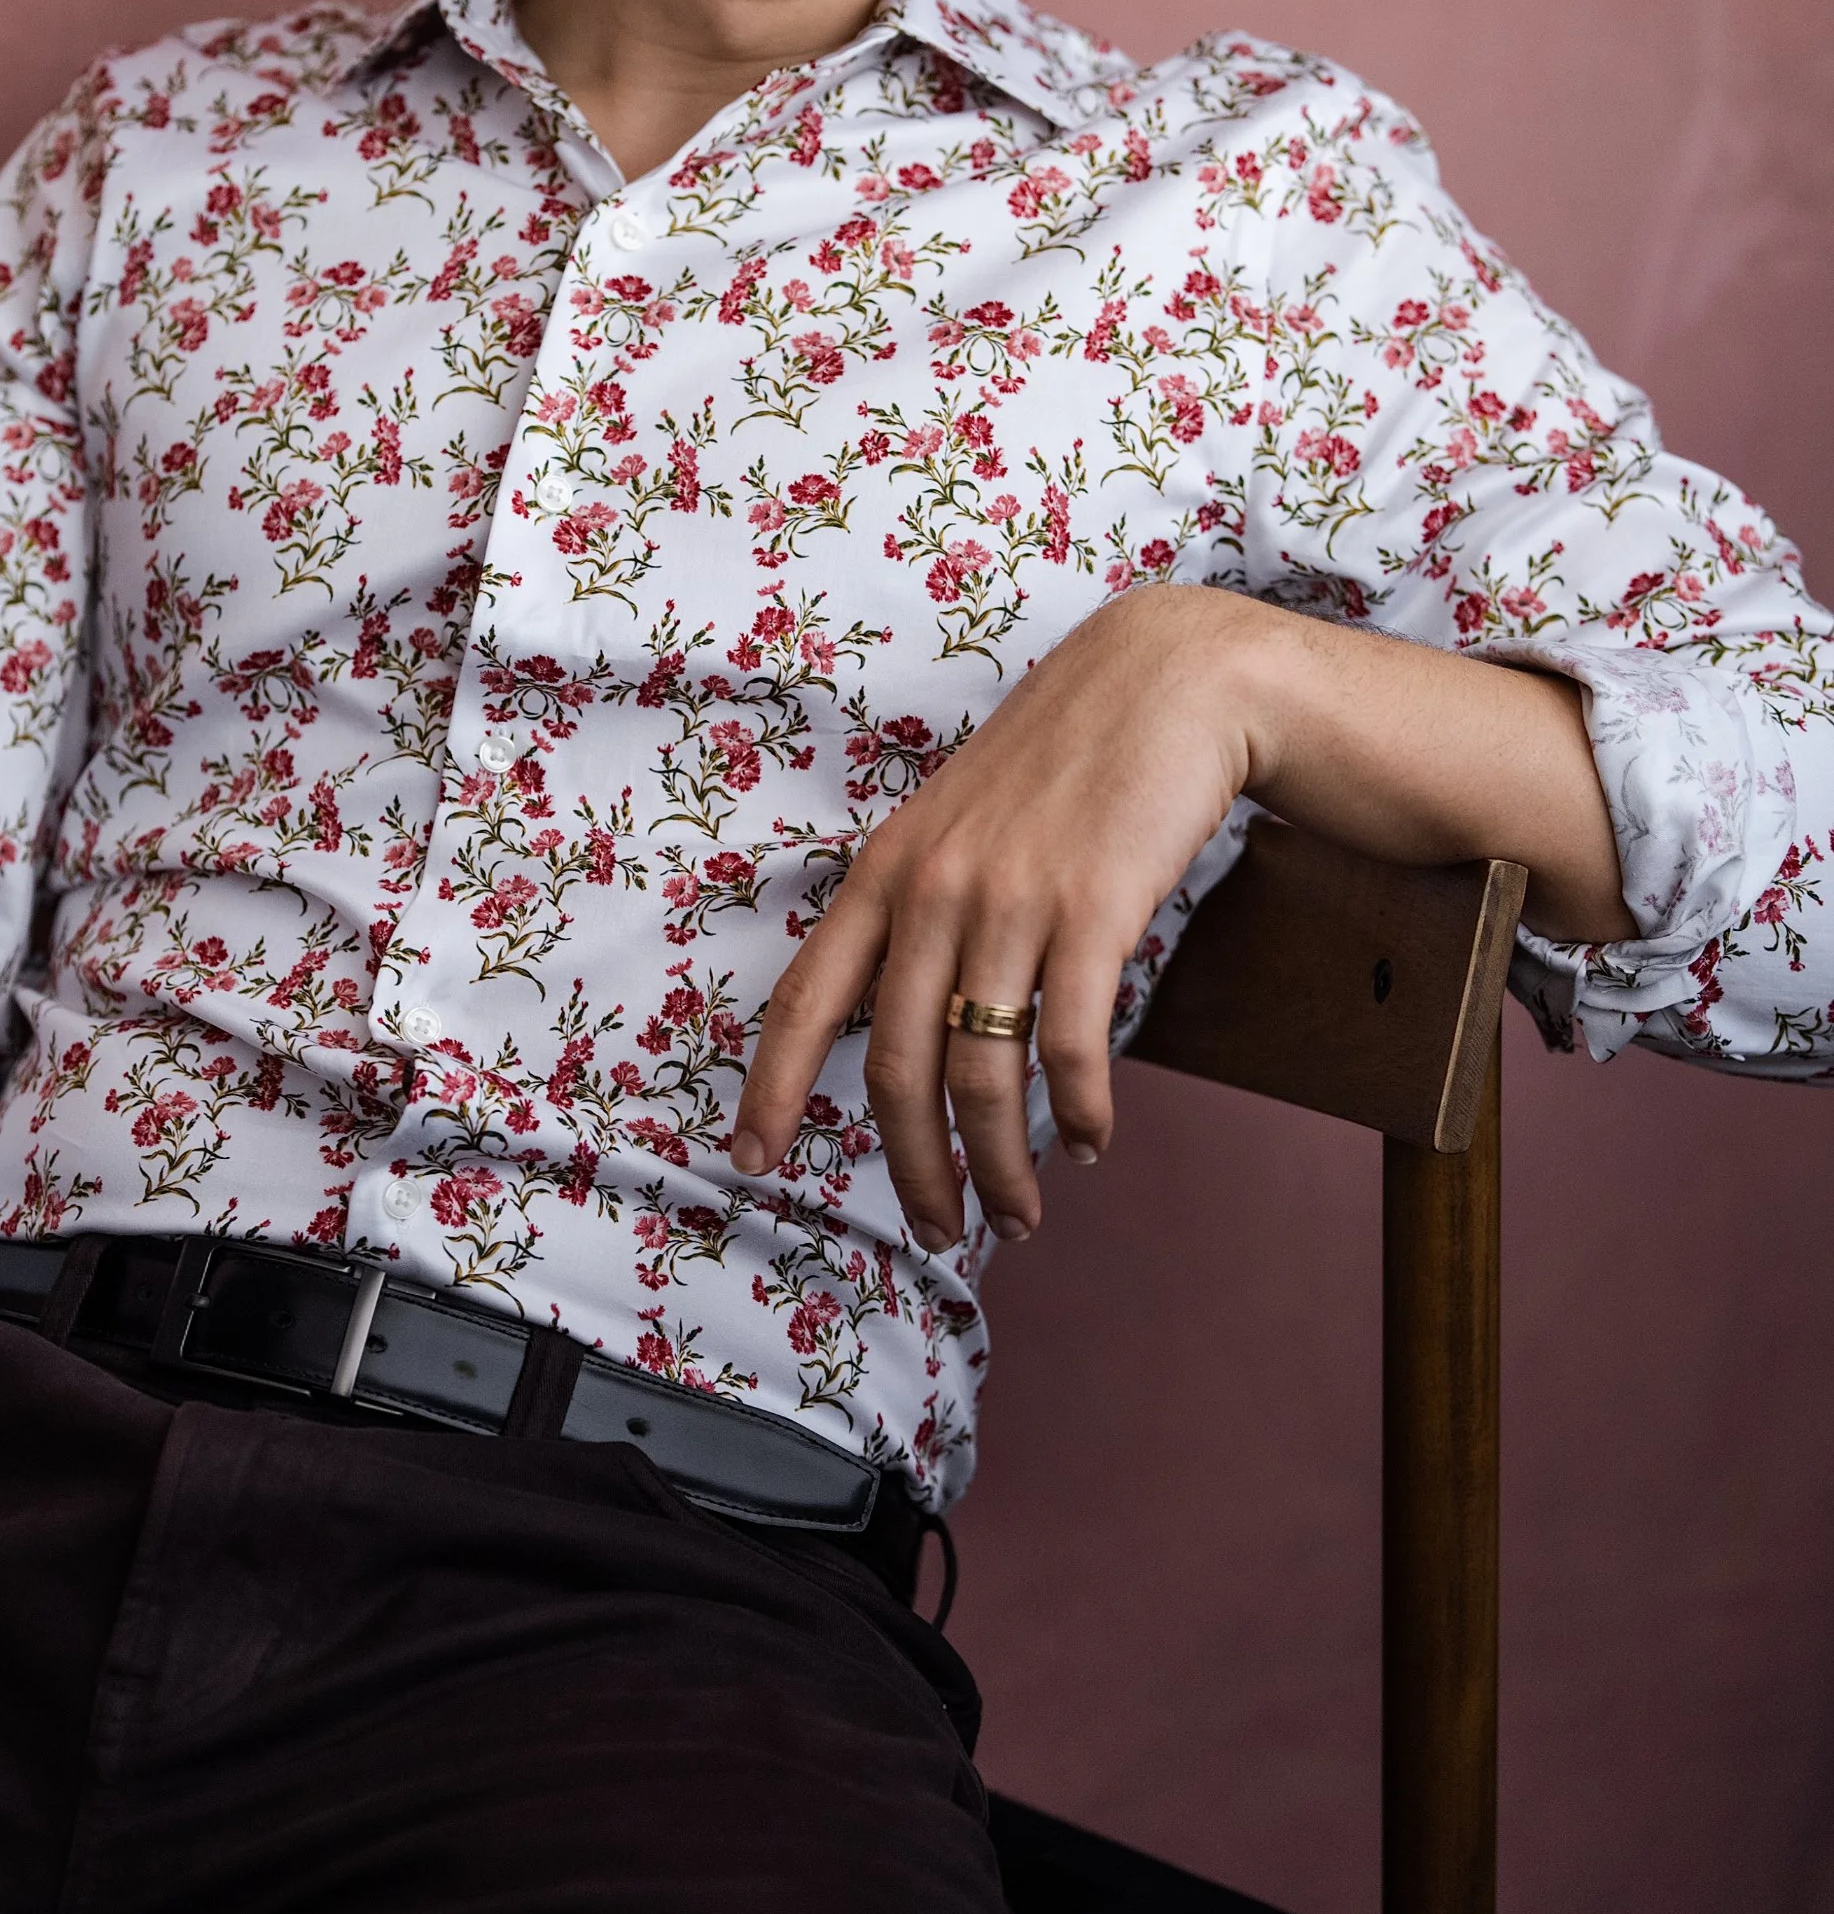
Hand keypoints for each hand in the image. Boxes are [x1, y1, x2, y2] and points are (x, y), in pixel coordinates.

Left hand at [732, 585, 1259, 1251]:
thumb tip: (907, 1023)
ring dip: (1002, 1167)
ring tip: (1022, 1213)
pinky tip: (1094, 1141)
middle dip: (914, 1170)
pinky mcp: (1095, 909)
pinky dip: (1082, 1113)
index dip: (768, 1090)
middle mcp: (931, 890)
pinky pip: (1073, 1047)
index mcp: (883, 872)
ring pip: (983, 1076)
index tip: (748, 1161)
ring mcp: (1011, 899)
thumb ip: (918, 910)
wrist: (1164, 682)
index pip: (801, 1001)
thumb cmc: (1062, 761)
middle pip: (894, 1069)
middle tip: (941, 1232)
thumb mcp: (955, 823)